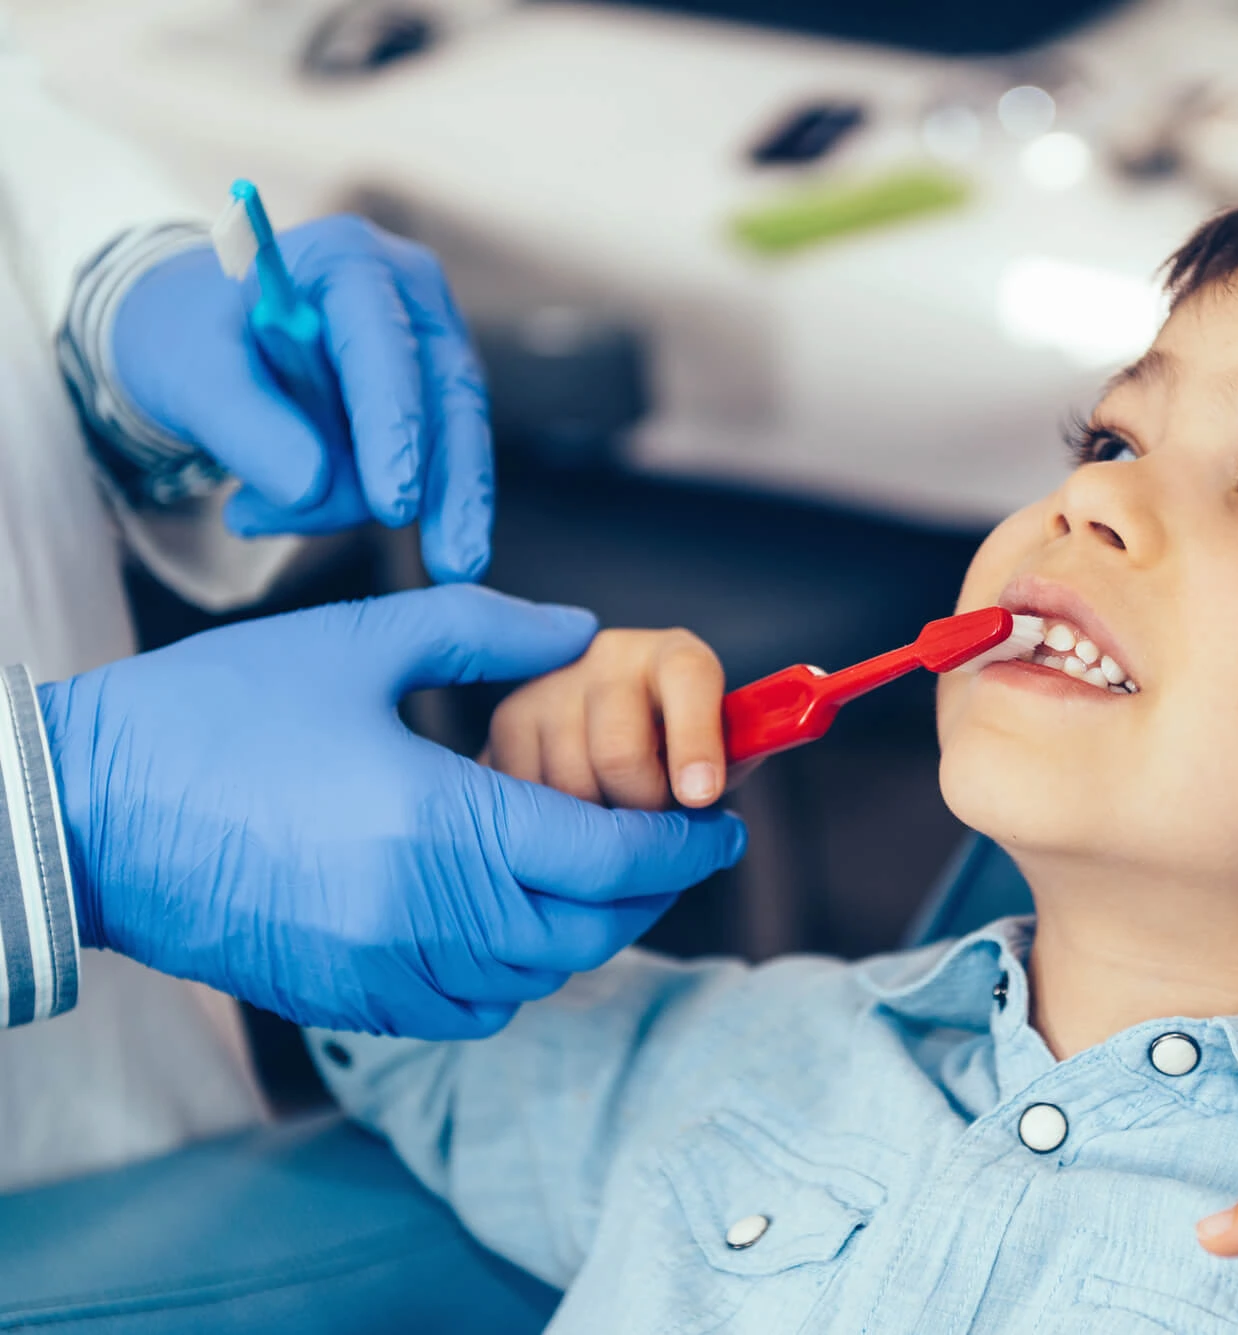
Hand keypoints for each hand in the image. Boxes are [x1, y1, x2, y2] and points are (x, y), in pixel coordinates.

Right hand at [37, 587, 745, 1037]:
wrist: (83, 813)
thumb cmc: (214, 717)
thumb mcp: (359, 643)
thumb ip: (486, 630)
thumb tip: (580, 630)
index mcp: (446, 825)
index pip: (614, 857)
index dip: (686, 844)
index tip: (723, 823)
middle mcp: (428, 917)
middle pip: (592, 931)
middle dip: (647, 890)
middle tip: (670, 844)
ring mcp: (384, 972)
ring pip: (537, 978)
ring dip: (582, 930)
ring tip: (590, 871)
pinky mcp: (345, 1001)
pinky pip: (470, 1010)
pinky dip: (512, 973)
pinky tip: (504, 916)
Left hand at [112, 215, 492, 582]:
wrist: (204, 339)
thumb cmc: (194, 338)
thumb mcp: (189, 372)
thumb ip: (245, 424)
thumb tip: (309, 486)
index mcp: (350, 261)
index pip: (387, 347)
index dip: (394, 426)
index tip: (394, 504)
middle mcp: (410, 297)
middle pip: (450, 399)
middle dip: (449, 488)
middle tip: (454, 567)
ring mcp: (433, 348)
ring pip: (448, 442)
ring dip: (387, 504)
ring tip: (275, 523)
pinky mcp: (434, 400)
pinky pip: (428, 465)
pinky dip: (364, 502)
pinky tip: (298, 512)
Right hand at [485, 628, 745, 810]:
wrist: (616, 729)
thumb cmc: (680, 749)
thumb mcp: (720, 753)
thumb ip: (726, 770)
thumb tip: (711, 809)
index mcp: (675, 657)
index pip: (689, 680)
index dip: (695, 742)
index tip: (700, 797)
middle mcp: (609, 658)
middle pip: (619, 753)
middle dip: (643, 808)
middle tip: (654, 823)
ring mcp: (551, 686)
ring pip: (570, 787)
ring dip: (597, 826)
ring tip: (614, 815)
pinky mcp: (506, 722)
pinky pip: (528, 798)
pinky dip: (555, 827)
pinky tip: (574, 818)